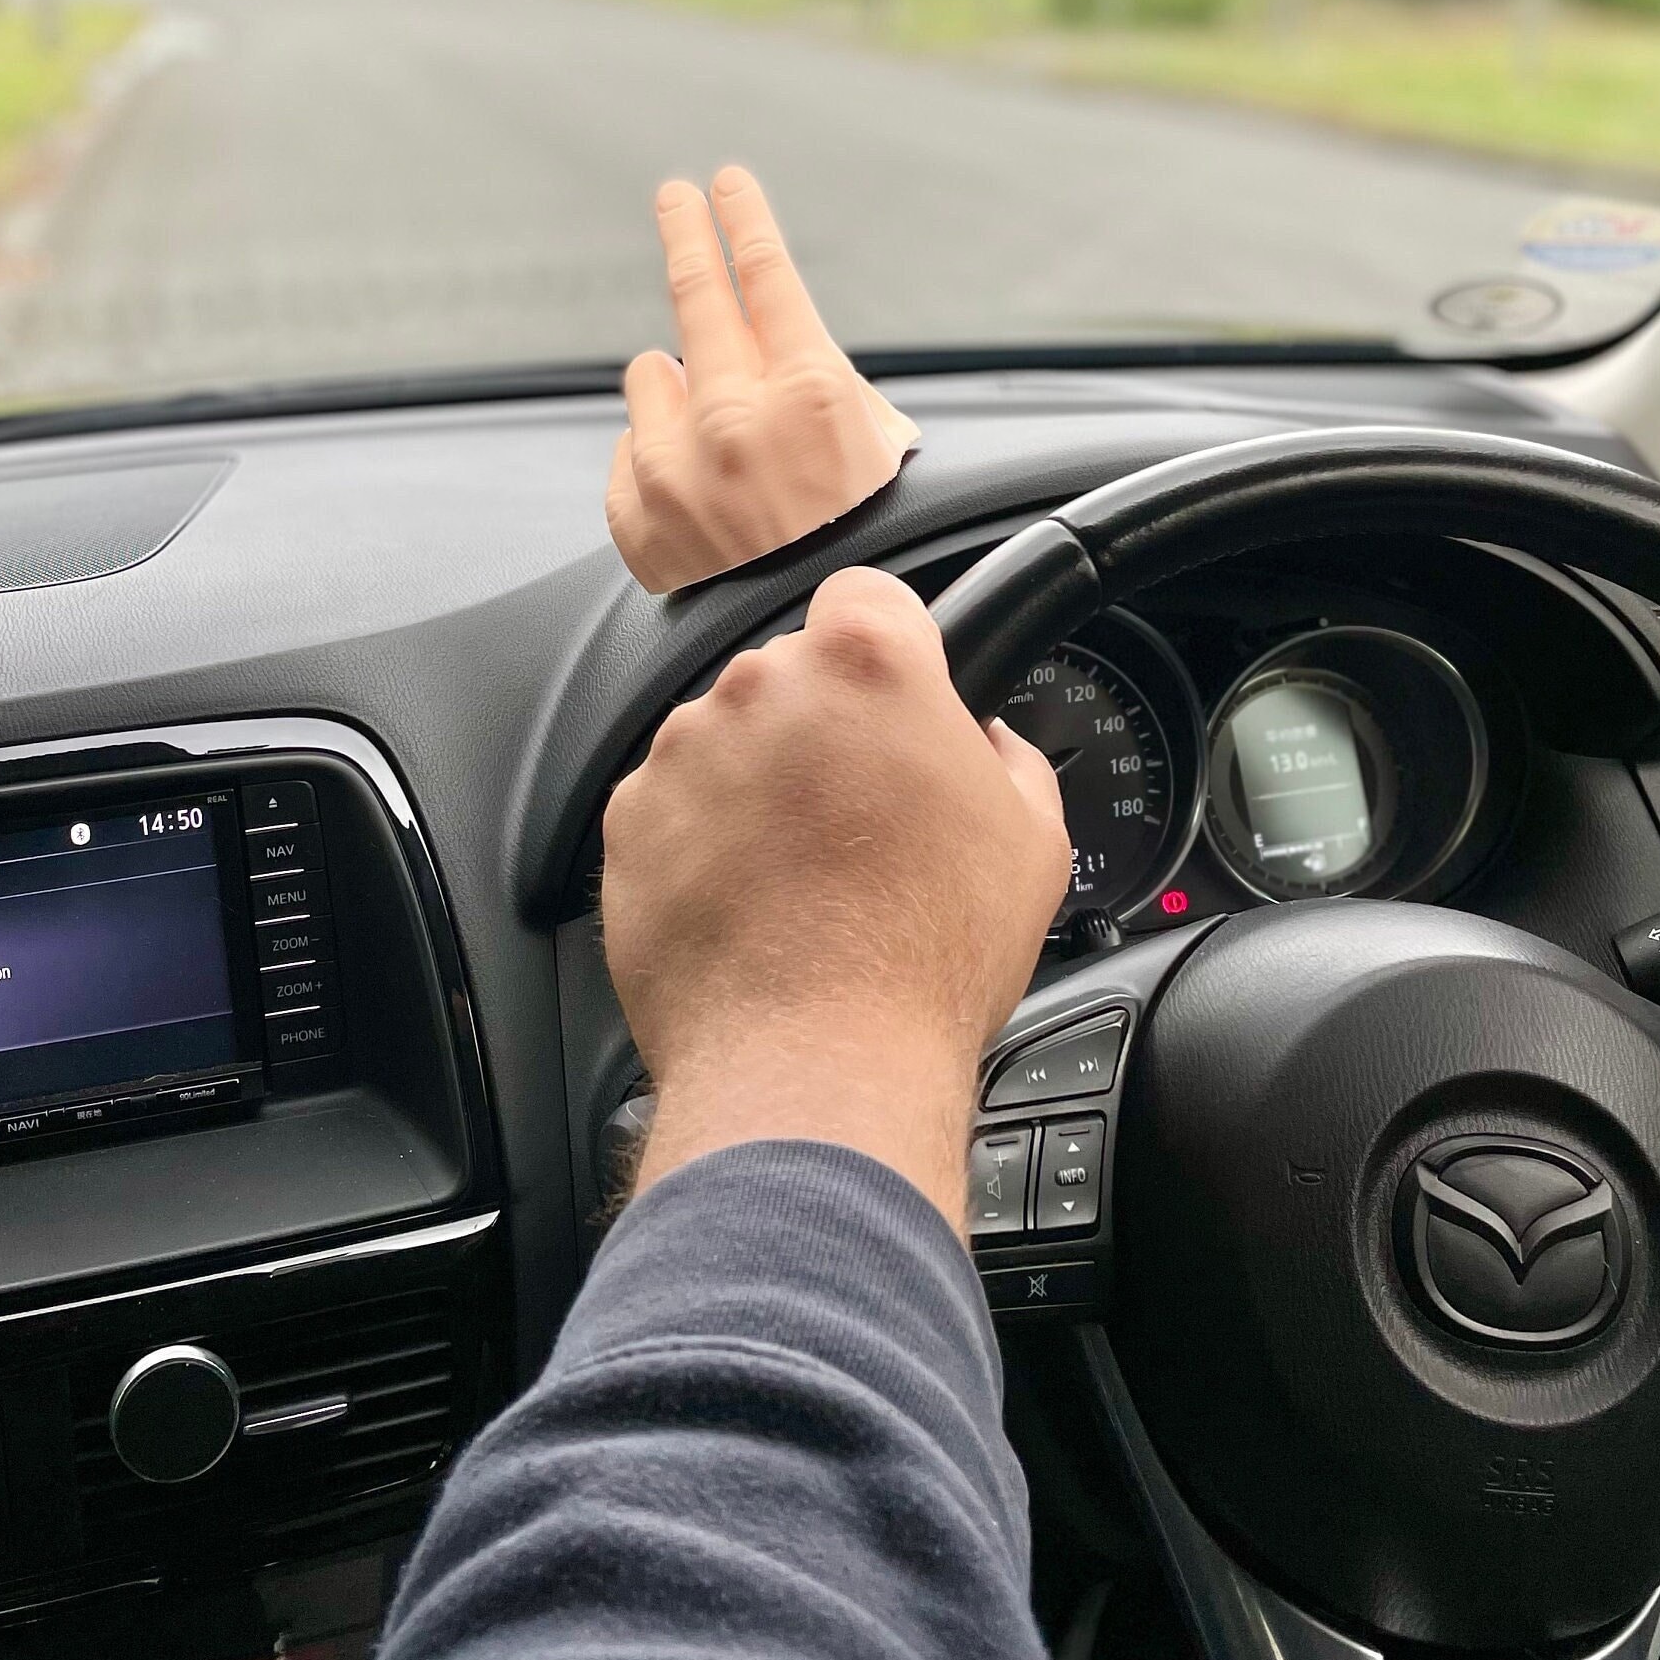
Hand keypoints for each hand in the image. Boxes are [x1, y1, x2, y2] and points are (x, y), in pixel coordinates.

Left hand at [601, 565, 1070, 1227]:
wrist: (812, 1065)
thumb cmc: (923, 958)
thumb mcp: (1030, 844)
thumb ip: (1007, 759)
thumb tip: (987, 745)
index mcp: (867, 666)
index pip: (868, 594)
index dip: (889, 645)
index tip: (896, 696)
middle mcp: (763, 687)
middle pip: (794, 673)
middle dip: (823, 729)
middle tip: (863, 819)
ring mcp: (685, 751)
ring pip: (727, 739)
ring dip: (758, 785)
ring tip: (804, 880)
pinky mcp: (629, 819)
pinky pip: (672, 805)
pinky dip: (702, 841)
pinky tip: (750, 907)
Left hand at [606, 165, 918, 593]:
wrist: (804, 656)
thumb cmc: (863, 555)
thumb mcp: (884, 458)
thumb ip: (836, 388)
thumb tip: (780, 343)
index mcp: (810, 395)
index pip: (764, 272)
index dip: (742, 218)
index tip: (724, 184)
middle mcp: (733, 418)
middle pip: (695, 292)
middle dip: (686, 231)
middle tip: (674, 197)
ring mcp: (674, 466)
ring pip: (652, 377)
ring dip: (678, 390)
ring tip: (718, 441)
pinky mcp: (633, 512)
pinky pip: (630, 453)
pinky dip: (658, 462)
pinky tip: (697, 499)